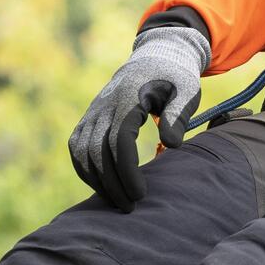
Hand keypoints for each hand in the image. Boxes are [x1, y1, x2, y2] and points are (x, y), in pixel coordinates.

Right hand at [68, 17, 209, 208]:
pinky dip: (85, 169)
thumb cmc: (175, 77)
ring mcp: (93, 111)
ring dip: (96, 181)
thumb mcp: (187, 89)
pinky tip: (102, 187)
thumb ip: (178, 115)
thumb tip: (172, 145)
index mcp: (127, 98)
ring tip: (117, 202)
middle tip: (131, 207)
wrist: (154, 56)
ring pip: (82, 151)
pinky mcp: (89, 117)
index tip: (140, 193)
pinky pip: (77, 147)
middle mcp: (104, 106)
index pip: (118, 140)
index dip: (126, 170)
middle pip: (97, 151)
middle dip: (112, 183)